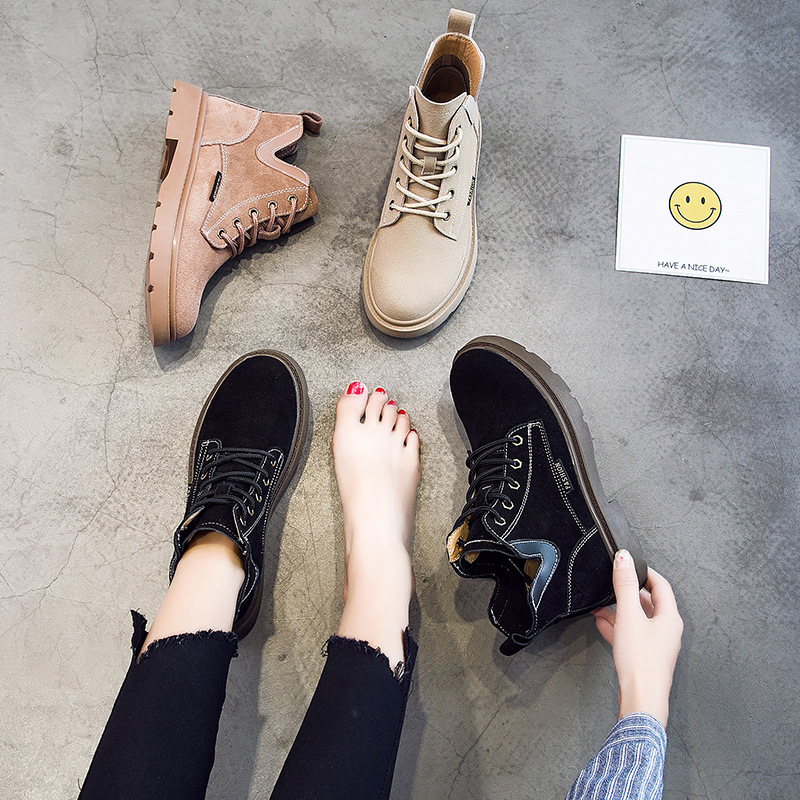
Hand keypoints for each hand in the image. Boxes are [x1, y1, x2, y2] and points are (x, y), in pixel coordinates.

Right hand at [591, 550, 683, 728]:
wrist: (641, 699)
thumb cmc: (641, 662)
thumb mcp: (629, 615)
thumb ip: (625, 585)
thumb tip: (624, 558)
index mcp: (670, 618)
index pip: (661, 585)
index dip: (645, 572)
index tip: (630, 565)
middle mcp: (666, 630)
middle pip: (648, 602)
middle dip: (628, 592)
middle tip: (613, 584)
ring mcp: (656, 645)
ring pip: (637, 619)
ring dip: (619, 610)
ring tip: (600, 605)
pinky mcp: (644, 656)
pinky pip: (630, 634)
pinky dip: (616, 626)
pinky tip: (602, 623)